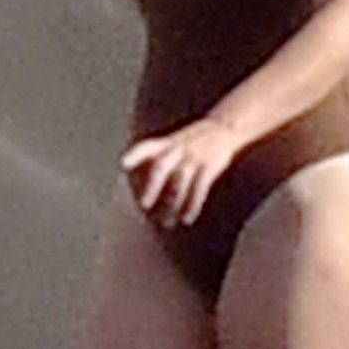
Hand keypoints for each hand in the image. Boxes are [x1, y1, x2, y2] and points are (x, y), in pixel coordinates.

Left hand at [121, 116, 242, 225]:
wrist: (226, 125)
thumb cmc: (195, 138)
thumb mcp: (175, 139)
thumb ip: (159, 154)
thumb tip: (136, 174)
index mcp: (168, 143)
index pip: (147, 146)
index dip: (135, 154)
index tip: (123, 164)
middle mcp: (178, 149)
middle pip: (162, 167)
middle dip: (152, 186)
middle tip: (144, 205)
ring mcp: (194, 158)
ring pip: (180, 183)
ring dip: (173, 204)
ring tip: (166, 223)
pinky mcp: (210, 166)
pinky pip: (200, 188)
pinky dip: (193, 204)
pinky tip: (187, 219)